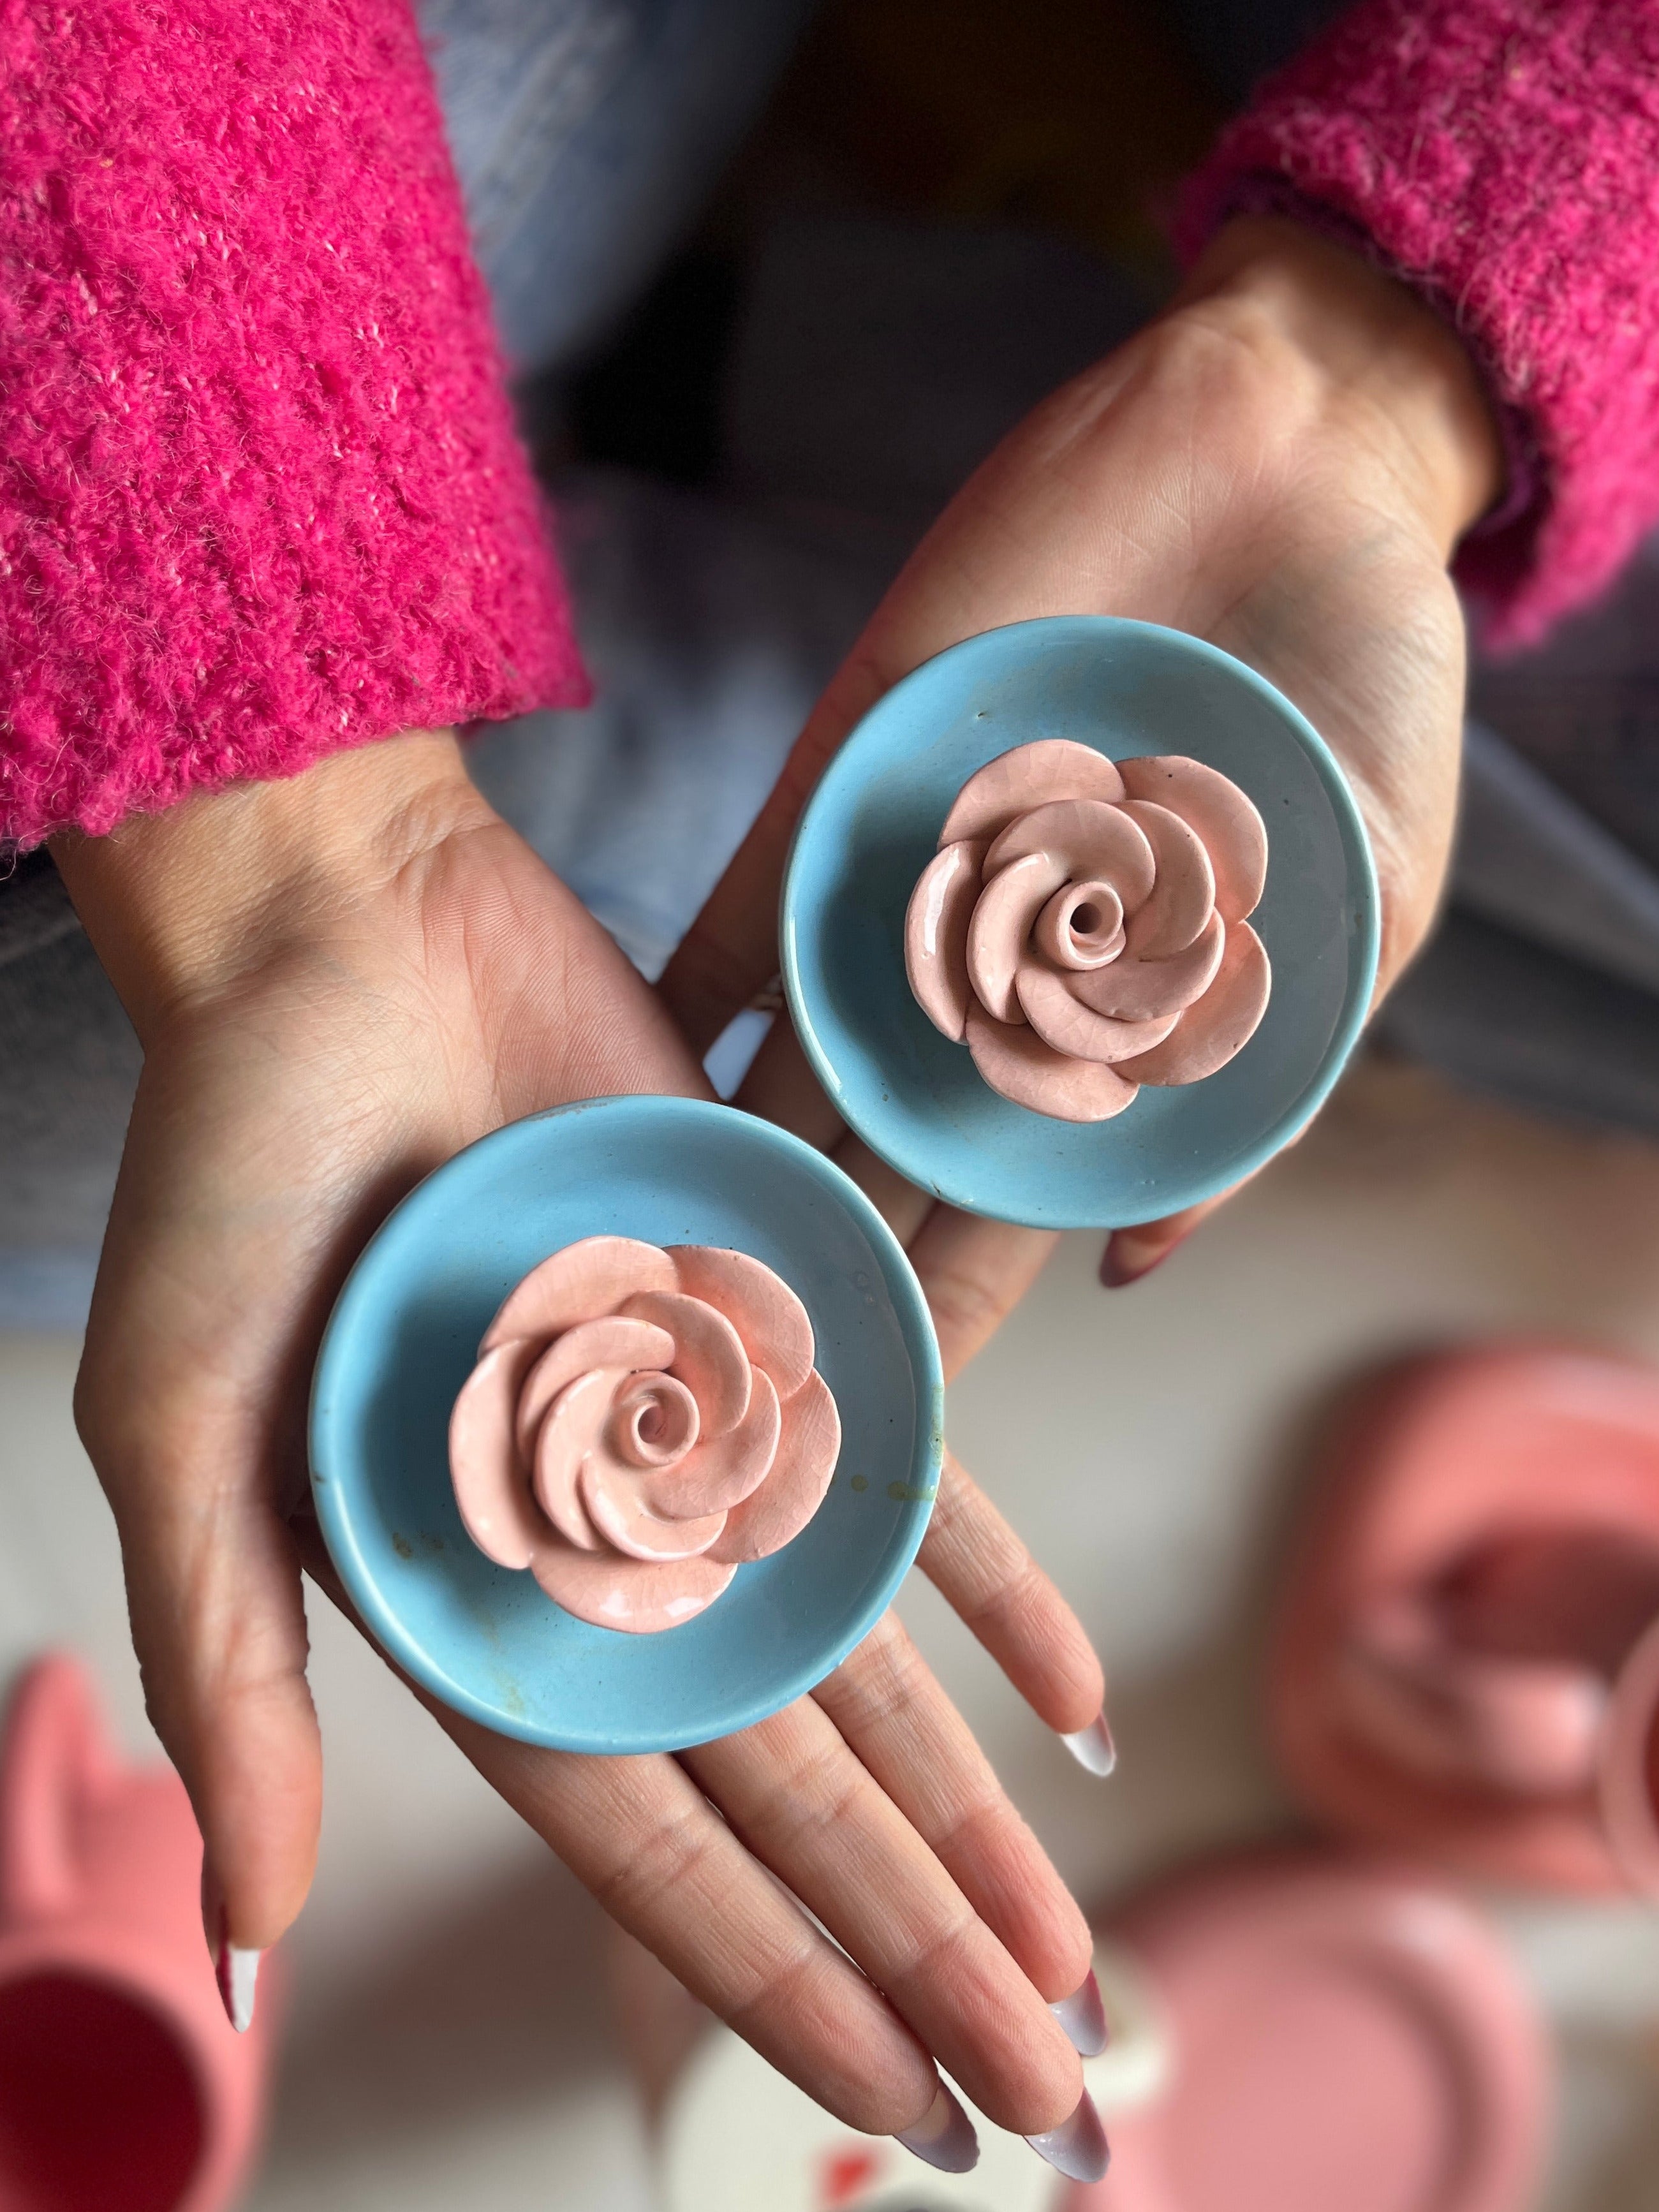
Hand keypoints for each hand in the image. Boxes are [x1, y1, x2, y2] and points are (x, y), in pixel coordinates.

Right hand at [55, 732, 1108, 2165]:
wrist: (345, 939)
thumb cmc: (230, 1169)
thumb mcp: (183, 1423)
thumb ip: (231, 1669)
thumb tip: (250, 1932)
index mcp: (466, 1606)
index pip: (648, 1847)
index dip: (769, 1980)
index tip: (889, 2105)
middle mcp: (599, 1556)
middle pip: (788, 1793)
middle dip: (911, 1941)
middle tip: (1045, 2095)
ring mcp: (700, 1448)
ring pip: (866, 1672)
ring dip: (970, 1810)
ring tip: (1071, 1954)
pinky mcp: (774, 1332)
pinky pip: (911, 1483)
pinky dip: (992, 1589)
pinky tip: (1073, 1697)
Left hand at [662, 215, 1503, 1294]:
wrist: (1295, 471)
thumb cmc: (1360, 704)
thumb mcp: (1355, 919)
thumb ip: (1254, 1091)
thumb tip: (1135, 1266)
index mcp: (1103, 1036)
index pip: (999, 1218)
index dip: (941, 1320)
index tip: (880, 1430)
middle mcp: (986, 986)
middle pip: (870, 1165)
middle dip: (811, 1266)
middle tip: (728, 1380)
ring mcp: (904, 889)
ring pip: (792, 1057)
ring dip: (730, 1160)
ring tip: (659, 1270)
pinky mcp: (848, 783)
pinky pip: (745, 903)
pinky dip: (690, 986)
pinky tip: (626, 1070)